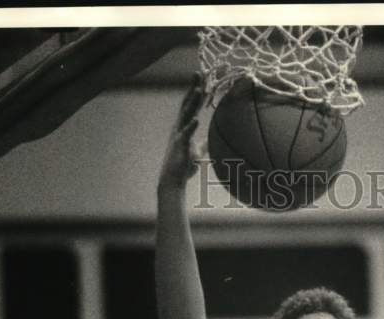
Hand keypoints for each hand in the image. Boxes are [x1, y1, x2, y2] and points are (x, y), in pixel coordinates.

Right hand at [158, 75, 205, 189]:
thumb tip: (210, 140)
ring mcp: (178, 136)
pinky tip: (196, 119)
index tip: (203, 77)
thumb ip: (202, 144)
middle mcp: (179, 128)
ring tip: (199, 89)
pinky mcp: (179, 147)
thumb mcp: (196, 152)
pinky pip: (185, 135)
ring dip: (192, 102)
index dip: (196, 91)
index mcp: (183, 127)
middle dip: (193, 88)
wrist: (173, 181)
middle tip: (199, 72)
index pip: (190, 105)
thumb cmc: (184, 167)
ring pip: (185, 115)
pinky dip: (191, 127)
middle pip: (186, 104)